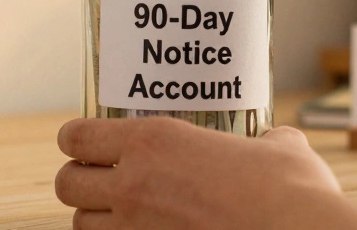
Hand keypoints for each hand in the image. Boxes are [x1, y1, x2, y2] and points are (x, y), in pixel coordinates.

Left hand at [56, 117, 356, 228]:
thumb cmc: (290, 190)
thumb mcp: (276, 148)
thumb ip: (263, 140)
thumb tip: (274, 141)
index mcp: (153, 141)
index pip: (76, 136)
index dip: (75, 140)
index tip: (85, 143)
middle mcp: (134, 184)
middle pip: (66, 184)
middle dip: (78, 182)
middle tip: (101, 180)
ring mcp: (137, 229)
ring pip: (82, 226)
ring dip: (96, 219)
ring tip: (120, 213)